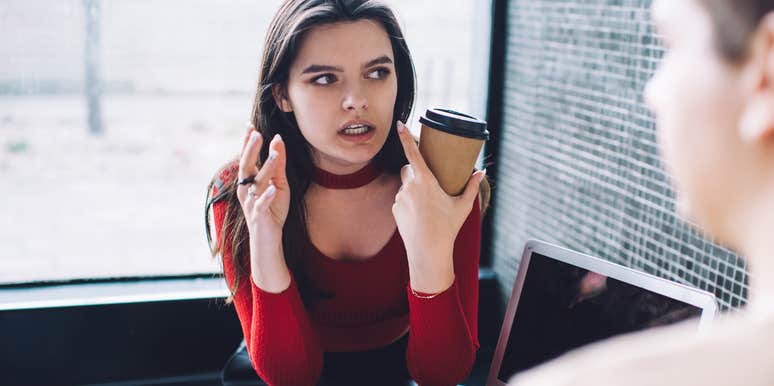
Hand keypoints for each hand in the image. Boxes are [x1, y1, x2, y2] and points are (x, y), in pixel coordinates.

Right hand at [236, 126, 290, 252]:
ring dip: (265, 169)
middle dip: (251, 150)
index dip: (247, 142)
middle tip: (257, 134)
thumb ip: (278, 164)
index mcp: (249, 181)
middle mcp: (246, 190)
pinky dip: (266, 197)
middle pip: (246, 167)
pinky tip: (272, 189)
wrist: (268, 239)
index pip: (247, 158)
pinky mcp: (258, 216)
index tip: (250, 125)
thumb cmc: (273, 209)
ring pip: (256, 183)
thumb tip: (277, 139)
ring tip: (273, 154)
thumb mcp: (280, 184)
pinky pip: (261, 205)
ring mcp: (251, 203)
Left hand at [392, 121, 484, 292]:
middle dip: (415, 172)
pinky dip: (408, 203)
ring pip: (405, 185)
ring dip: (413, 190)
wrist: (428, 251)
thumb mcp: (463, 206)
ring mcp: (400, 198)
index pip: (413, 153)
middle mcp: (410, 186)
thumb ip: (471, 186)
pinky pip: (401, 199)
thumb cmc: (448, 227)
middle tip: (428, 184)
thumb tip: (482, 172)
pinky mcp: (394, 209)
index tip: (399, 125)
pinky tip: (418, 216)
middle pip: (408, 169)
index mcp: (426, 181)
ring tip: (426, 207)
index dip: (405, 137)